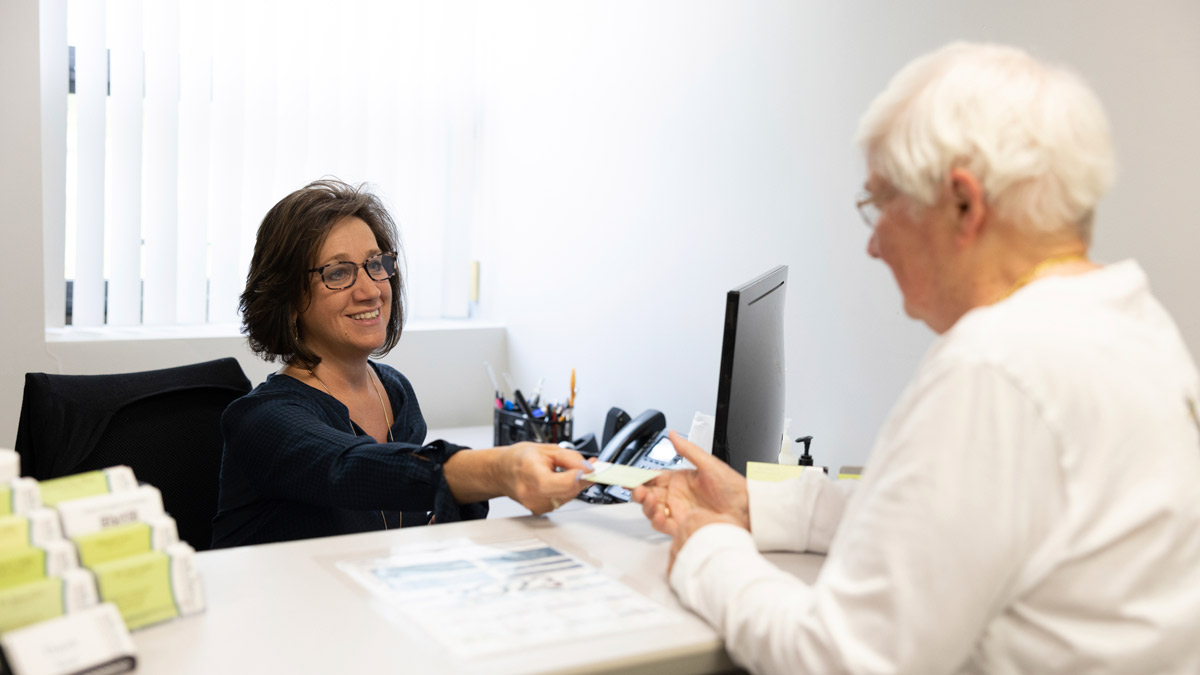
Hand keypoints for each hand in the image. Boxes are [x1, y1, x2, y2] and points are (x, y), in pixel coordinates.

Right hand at [498, 443, 593, 514]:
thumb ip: (571, 458)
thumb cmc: (519, 458)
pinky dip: (565, 491)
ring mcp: (535, 505)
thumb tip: (589, 467)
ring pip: (568, 497)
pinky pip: (562, 501)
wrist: (502, 471)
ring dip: (573, 485)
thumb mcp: (547, 449)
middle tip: (587, 466)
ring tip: (566, 471)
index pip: (565, 483)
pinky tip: (558, 481)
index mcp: (533, 475)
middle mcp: (533, 495)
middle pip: (569, 491)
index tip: (590, 468)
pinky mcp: (539, 510)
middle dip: (581, 478)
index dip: (581, 475)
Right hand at [631, 431, 748, 567]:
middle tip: (638, 490)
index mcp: (679, 479)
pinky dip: (658, 520)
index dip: (637, 477)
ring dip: (646, 506)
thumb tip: (672, 434)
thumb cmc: (734, 487)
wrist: (748, 509)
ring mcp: (679, 511)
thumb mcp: (709, 464)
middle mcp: (676, 496)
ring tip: (651, 501)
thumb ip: (688, 450)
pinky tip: (660, 514)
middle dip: (638, 492)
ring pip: (652, 510)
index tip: (627, 476)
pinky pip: (664, 525)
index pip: (651, 477)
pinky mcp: (684, 526)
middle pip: (647, 495)